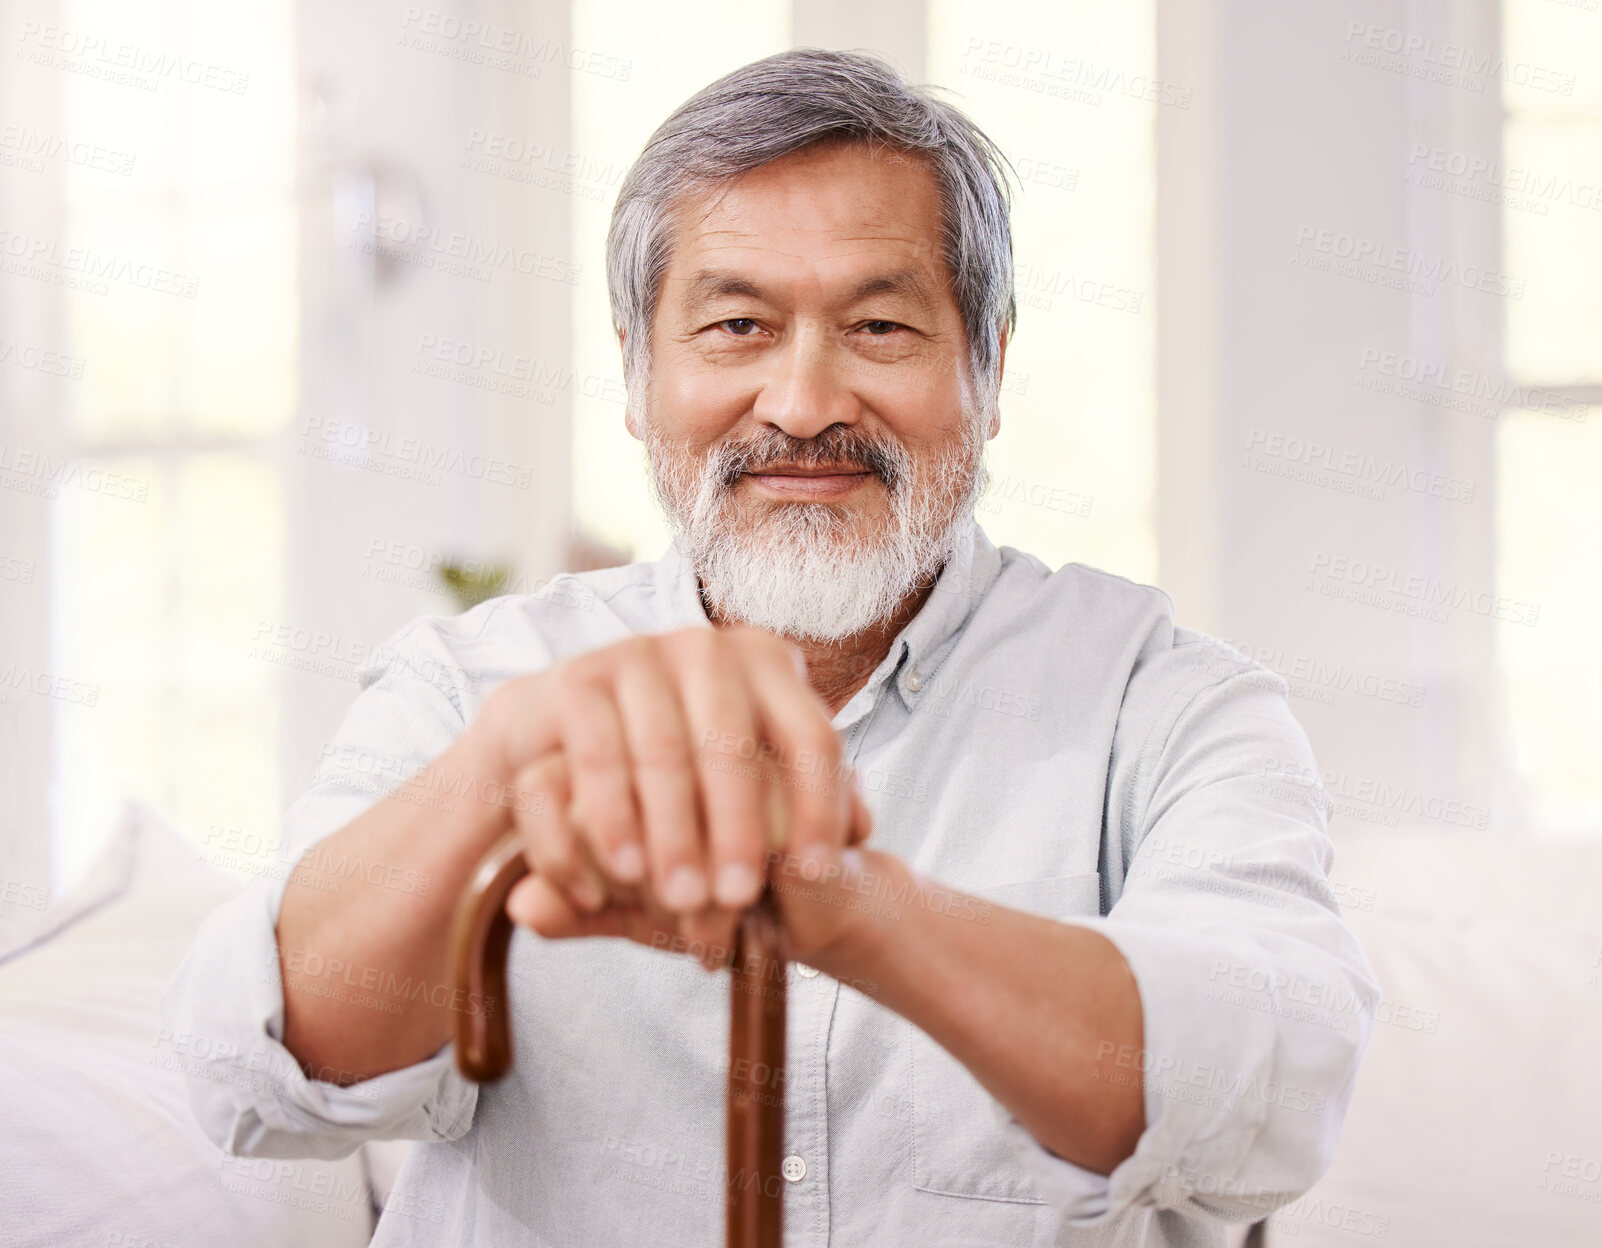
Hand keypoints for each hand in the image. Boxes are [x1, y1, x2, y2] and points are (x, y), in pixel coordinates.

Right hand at [470, 627, 871, 961]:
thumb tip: (863, 824)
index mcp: (766, 663)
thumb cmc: (679, 764)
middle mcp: (707, 648)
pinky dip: (610, 818)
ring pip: (664, 752)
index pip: (810, 734)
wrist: (565, 730)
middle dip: (740, 829)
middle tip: (738, 898)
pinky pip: (599, 756)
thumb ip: (805, 797)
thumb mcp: (746, 774)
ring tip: (681, 898)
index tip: (815, 872)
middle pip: (735, 744)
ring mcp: (639, 654)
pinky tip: (622, 871)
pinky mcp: (577, 678)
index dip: (819, 804)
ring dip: (674, 833)